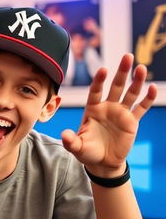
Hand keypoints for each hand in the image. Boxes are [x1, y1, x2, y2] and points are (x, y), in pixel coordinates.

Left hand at [61, 54, 156, 175]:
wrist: (102, 162)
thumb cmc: (87, 152)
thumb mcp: (76, 147)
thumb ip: (70, 141)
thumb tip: (64, 135)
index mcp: (92, 109)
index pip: (95, 91)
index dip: (99, 81)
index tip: (103, 70)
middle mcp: (107, 107)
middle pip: (115, 86)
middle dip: (121, 72)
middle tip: (127, 56)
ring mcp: (120, 113)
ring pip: (130, 93)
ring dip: (136, 81)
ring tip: (141, 68)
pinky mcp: (132, 122)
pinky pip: (141, 108)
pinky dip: (147, 99)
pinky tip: (153, 89)